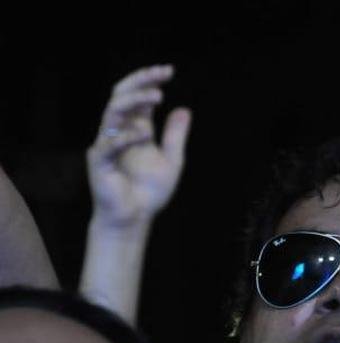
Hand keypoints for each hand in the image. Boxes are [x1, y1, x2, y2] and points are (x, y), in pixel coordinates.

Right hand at [86, 65, 190, 227]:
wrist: (134, 218)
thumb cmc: (149, 192)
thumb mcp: (172, 161)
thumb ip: (175, 136)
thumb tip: (184, 109)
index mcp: (135, 129)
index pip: (139, 98)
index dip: (150, 82)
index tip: (169, 71)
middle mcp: (118, 132)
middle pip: (122, 95)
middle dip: (140, 81)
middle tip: (162, 73)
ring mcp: (106, 144)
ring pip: (112, 112)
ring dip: (135, 101)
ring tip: (158, 95)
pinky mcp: (99, 162)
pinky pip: (108, 145)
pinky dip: (125, 138)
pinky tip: (143, 134)